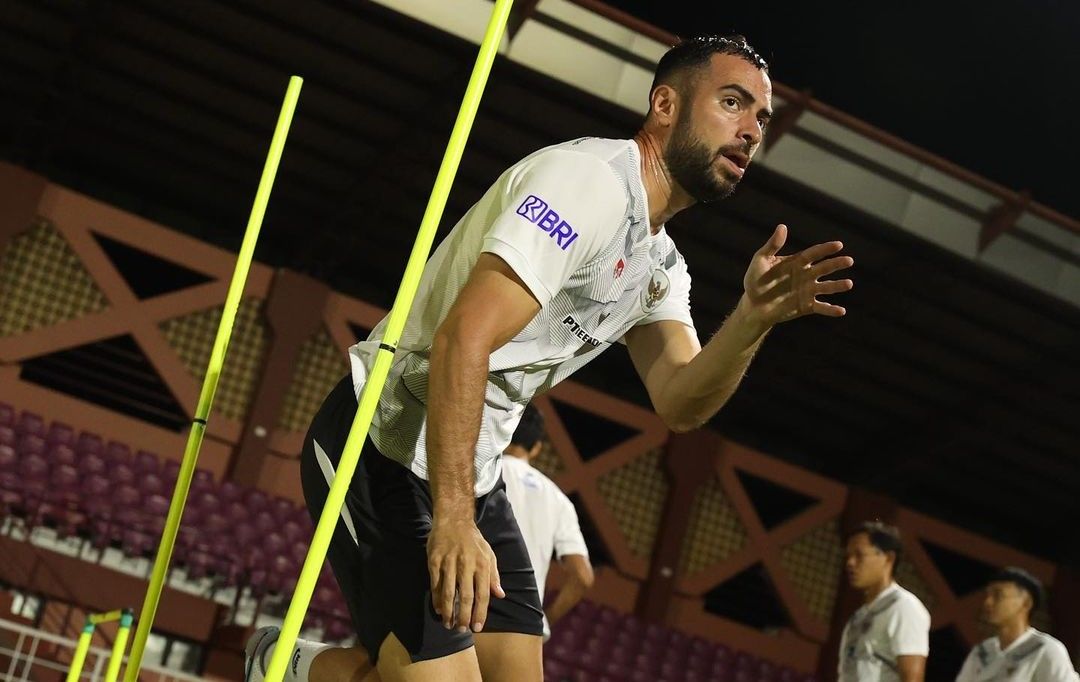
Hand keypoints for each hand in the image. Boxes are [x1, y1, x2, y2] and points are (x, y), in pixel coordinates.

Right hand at [427, 516, 504, 632]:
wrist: (454, 519)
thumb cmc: (474, 540)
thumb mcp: (489, 555)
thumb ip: (494, 576)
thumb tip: (500, 595)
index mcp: (482, 564)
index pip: (483, 594)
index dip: (480, 613)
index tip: (477, 627)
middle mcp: (466, 564)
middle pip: (465, 596)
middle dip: (463, 616)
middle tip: (461, 629)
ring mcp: (449, 562)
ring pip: (448, 593)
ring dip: (448, 611)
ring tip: (448, 624)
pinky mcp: (435, 560)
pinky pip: (435, 584)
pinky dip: (436, 599)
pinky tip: (439, 609)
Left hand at [741, 224, 853, 328]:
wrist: (753, 305)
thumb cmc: (755, 281)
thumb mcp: (760, 261)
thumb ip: (772, 245)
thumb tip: (782, 226)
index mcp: (797, 262)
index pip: (814, 253)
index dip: (826, 249)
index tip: (838, 245)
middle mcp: (806, 275)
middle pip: (824, 268)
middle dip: (836, 264)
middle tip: (849, 261)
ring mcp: (807, 291)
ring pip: (826, 287)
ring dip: (837, 286)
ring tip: (849, 284)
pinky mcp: (806, 306)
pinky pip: (821, 307)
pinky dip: (831, 309)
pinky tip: (841, 311)